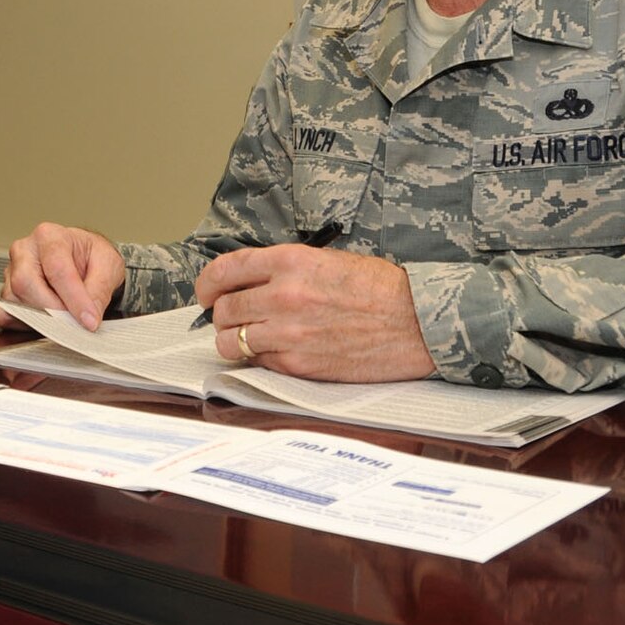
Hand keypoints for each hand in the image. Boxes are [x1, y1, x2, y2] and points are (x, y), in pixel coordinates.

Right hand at [0, 223, 123, 330]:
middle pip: (25, 283)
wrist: (82, 260)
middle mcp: (25, 250)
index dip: (74, 299)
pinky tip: (47, 320)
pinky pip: (6, 314)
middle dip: (52, 310)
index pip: (57, 269)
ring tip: (65, 317)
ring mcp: (11, 271)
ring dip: (41, 318)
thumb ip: (100, 289)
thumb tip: (88, 316)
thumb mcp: (108, 265)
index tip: (89, 321)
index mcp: (50, 236)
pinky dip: (26, 323)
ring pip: (14, 301)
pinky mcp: (6, 292)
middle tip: (75, 323)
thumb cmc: (91, 257)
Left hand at [194, 244, 435, 381]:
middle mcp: (283, 296)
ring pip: (229, 342)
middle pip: (222, 310)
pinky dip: (259, 359)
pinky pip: (257, 363)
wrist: (418, 323)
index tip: (206, 292)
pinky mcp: (299, 364)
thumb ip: (283, 271)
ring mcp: (288, 333)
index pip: (224, 271)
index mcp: (289, 262)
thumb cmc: (379, 289)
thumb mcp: (326, 261)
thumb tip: (247, 284)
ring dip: (233, 340)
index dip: (207, 284)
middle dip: (221, 315)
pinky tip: (276, 351)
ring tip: (249, 338)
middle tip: (231, 318)